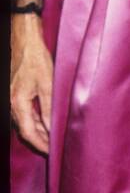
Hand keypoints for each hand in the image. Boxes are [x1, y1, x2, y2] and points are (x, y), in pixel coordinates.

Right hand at [11, 14, 52, 154]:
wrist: (25, 40)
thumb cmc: (36, 59)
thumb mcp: (48, 85)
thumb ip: (50, 108)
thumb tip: (53, 128)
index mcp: (18, 103)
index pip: (29, 133)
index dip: (41, 145)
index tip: (53, 151)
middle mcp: (11, 104)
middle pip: (25, 130)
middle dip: (41, 141)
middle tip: (56, 147)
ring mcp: (12, 99)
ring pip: (24, 122)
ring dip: (38, 131)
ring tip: (54, 138)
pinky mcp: (15, 93)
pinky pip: (24, 113)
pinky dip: (35, 120)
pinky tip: (46, 121)